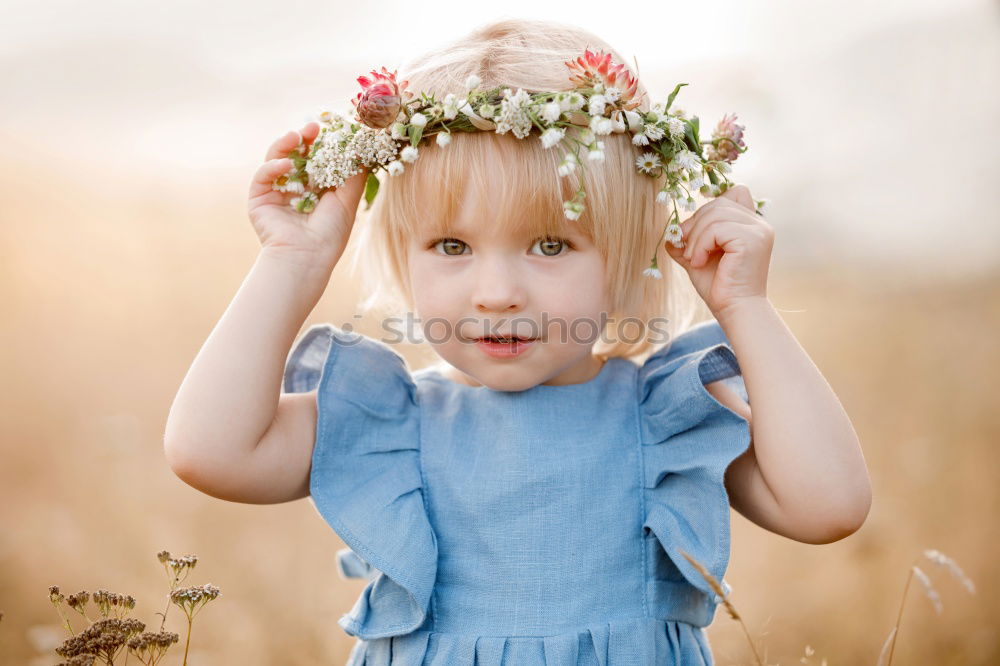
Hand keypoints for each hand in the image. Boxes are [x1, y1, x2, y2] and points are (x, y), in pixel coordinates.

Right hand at [247, 122, 368, 266]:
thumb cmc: (330, 233)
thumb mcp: (347, 200)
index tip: (332, 130)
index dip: (323, 144)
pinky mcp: (259, 198)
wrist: (307, 257)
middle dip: (303, 139)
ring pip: (277, 159)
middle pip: (296, 155)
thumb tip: (363, 150)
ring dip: (285, 145)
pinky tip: (287, 164)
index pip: (317, 159)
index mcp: (316, 189)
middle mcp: (295, 188)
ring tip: (297, 135)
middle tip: (313, 126)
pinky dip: (273, 166)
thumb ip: (354, 175)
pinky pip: (263, 176)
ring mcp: (276, 192)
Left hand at [663, 184, 773, 318]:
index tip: (698, 233)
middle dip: (695, 224)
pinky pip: (717, 229)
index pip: (736, 192)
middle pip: (719, 203)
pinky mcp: (752, 240)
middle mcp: (759, 224)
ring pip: (715, 215)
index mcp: (751, 224)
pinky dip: (701, 245)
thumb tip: (670, 234)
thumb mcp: (698, 258)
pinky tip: (699, 262)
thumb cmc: (719, 286)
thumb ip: (687, 242)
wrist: (734, 309)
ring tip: (693, 259)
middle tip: (686, 249)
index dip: (712, 207)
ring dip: (695, 238)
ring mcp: (758, 231)